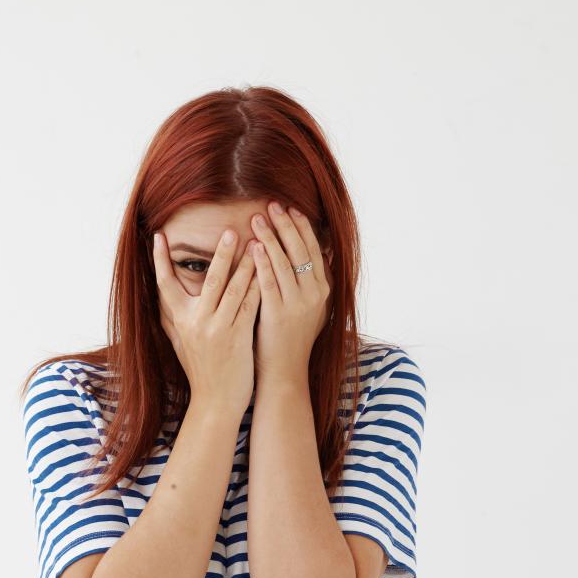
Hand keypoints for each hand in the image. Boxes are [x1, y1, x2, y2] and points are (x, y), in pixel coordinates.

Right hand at [153, 228, 261, 417]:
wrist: (215, 402)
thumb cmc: (200, 371)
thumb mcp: (179, 343)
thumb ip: (170, 318)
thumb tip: (160, 297)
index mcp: (179, 320)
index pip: (165, 283)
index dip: (160, 260)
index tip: (158, 236)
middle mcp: (196, 321)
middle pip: (209, 279)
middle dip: (221, 253)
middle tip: (230, 230)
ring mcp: (218, 329)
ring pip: (235, 288)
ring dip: (247, 264)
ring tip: (257, 242)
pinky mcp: (238, 337)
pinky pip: (251, 305)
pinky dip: (260, 286)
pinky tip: (269, 271)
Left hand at [247, 201, 331, 380]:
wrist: (285, 373)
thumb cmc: (291, 340)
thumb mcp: (309, 309)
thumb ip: (311, 282)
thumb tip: (317, 252)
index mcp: (323, 291)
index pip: (313, 250)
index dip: (302, 228)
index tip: (291, 209)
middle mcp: (314, 295)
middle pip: (300, 251)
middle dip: (286, 226)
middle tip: (273, 204)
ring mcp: (298, 305)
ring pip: (285, 263)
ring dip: (271, 238)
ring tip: (258, 218)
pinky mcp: (279, 315)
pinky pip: (270, 282)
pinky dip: (263, 263)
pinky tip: (254, 247)